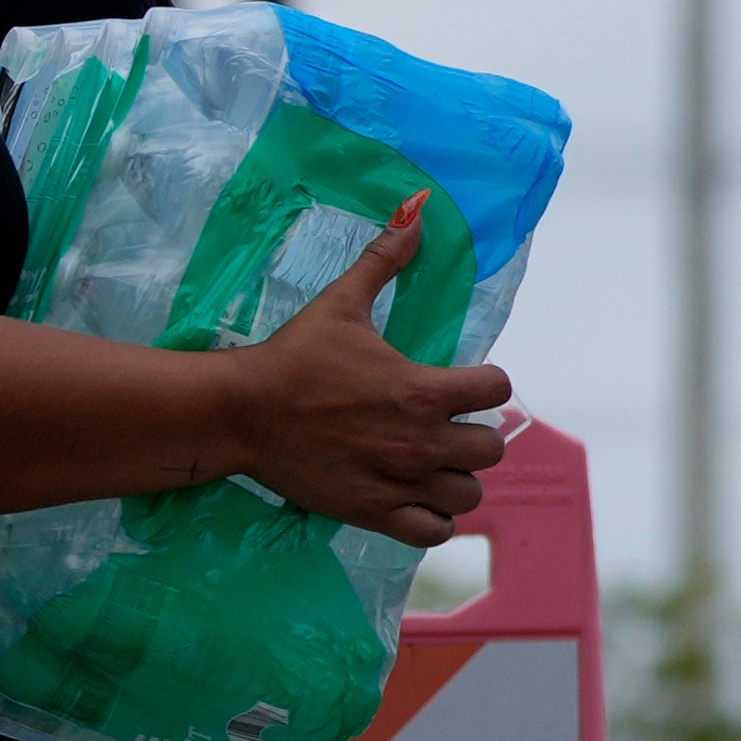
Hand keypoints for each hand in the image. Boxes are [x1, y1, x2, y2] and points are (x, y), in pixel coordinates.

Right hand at [213, 195, 509, 543]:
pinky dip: (433, 517)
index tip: (463, 383)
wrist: (243, 412)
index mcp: (424, 390)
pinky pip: (432, 531)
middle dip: (474, 434)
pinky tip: (417, 496)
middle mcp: (422, 441)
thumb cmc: (296, 356)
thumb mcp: (343, 302)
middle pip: (490, 448)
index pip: (496, 390)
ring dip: (457, 478)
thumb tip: (417, 209)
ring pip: (467, 494)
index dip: (485, 383)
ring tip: (433, 463)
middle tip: (446, 425)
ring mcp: (400, 481)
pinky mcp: (374, 513)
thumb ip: (385, 259)